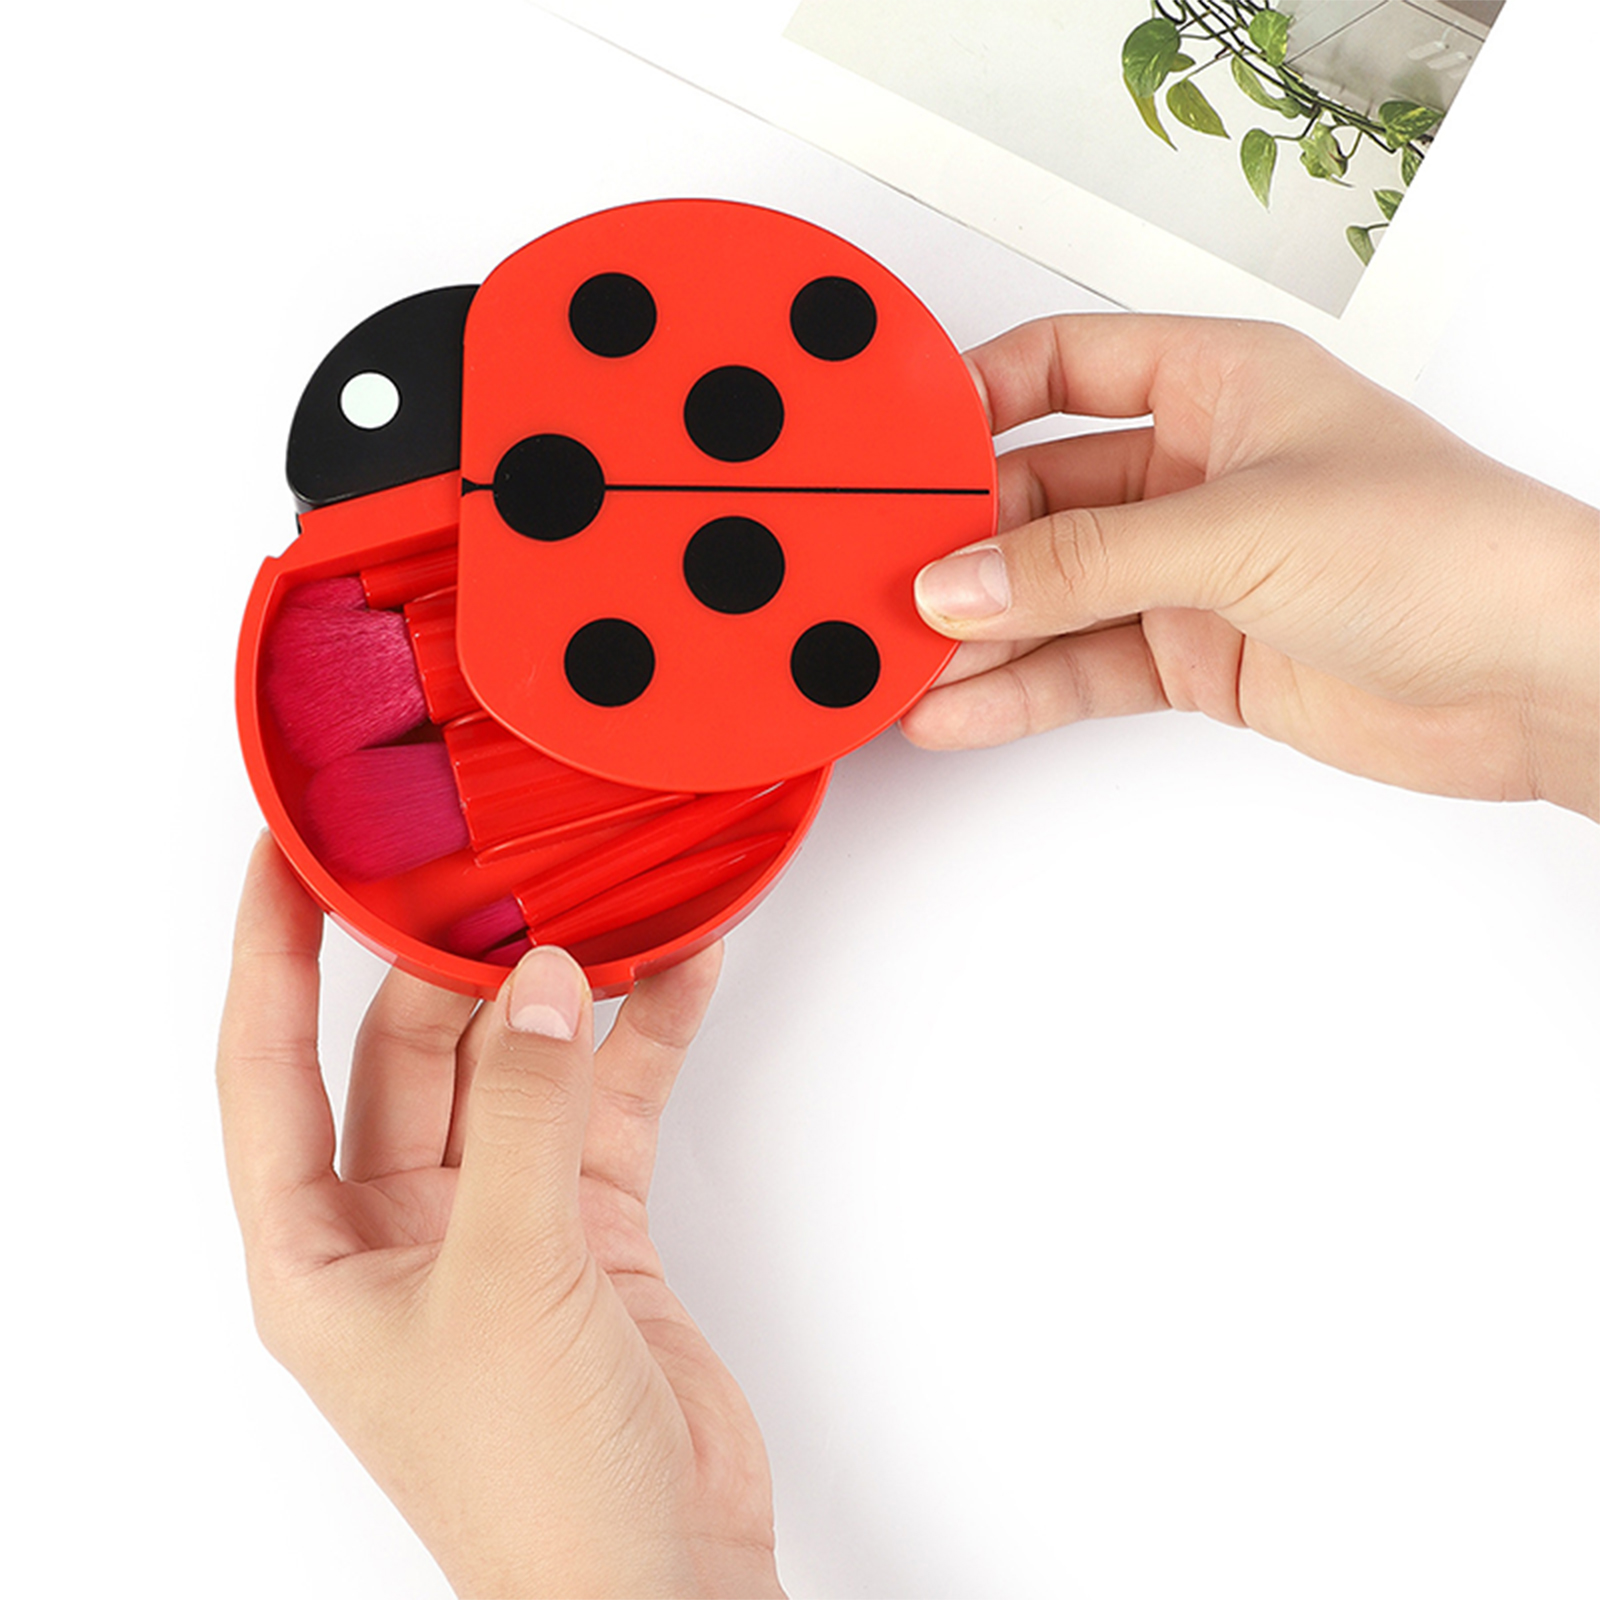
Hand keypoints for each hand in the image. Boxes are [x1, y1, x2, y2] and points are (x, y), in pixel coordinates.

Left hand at [217, 835, 784, 1598]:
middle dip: (450, 960)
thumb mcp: (503, 1279)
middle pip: (405, 1050)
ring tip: (598, 901)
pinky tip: (676, 972)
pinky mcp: (587, 1224)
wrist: (660, 1577)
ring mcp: (499, 1221)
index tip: (286, 856)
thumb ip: (521, 1117)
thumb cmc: (533, 1485)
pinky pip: (605, 1102)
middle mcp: (397, 1227)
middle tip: (494, 865)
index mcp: (316, 1253)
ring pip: (514, 1067)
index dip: (266, 954)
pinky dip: (640, 1037)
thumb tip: (540, 982)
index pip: (265, 1068)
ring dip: (557, 993)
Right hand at [904, 315, 1598, 818]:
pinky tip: (963, 712)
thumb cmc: (1449, 551)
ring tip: (899, 663)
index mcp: (1218, 384)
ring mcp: (1195, 569)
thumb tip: (962, 583)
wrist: (1537, 679)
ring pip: (1056, 593)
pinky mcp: (1202, 654)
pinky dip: (1024, 690)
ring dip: (981, 631)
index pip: (1061, 368)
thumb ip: (1086, 563)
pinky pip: (1088, 664)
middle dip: (963, 544)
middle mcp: (1198, 471)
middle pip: (1041, 495)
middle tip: (884, 581)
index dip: (973, 401)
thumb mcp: (1240, 531)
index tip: (900, 451)